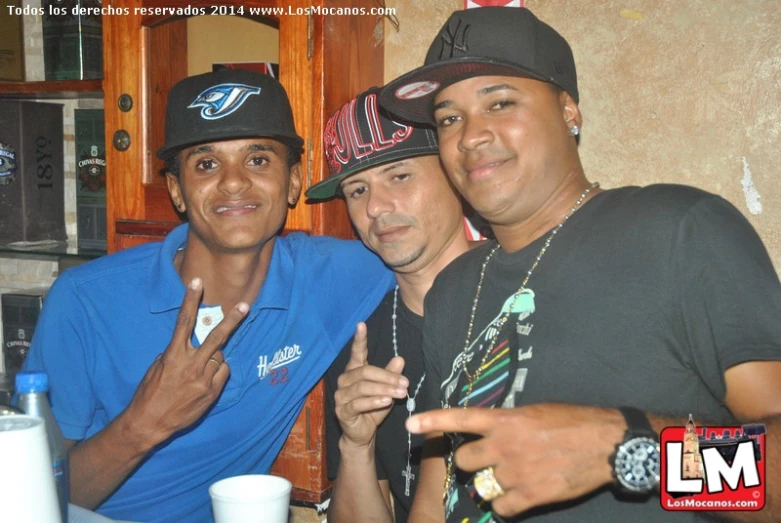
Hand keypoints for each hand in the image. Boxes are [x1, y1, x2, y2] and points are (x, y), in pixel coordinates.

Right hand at [125, 277, 248, 446]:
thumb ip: (176, 353)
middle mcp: (191, 365)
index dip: (191, 300)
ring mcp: (203, 380)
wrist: (150, 422)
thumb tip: (190, 345)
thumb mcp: (158, 367)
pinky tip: (205, 380)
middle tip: (245, 306)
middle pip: (216, 337)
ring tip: (199, 369)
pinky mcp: (211, 393)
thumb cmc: (150, 392)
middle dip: (232, 320)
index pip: (184, 322)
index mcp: (174, 355)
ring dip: (214, 358)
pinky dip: (217, 372)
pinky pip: (222, 373)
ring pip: (220, 358)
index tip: (197, 282)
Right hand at [333, 322, 408, 448]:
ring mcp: (341, 396)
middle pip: (365, 372)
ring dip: (384, 390)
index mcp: (354, 371)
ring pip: (363, 388)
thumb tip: (400, 359)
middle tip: (405, 383)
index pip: (356, 352)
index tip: (361, 324)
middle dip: (387, 377)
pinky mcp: (342, 411)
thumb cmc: (373, 408)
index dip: (359, 339)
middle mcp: (344, 380)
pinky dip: (374, 401)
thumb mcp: (386, 390)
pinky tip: (387, 401)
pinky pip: (358, 403)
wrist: (362, 433)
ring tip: (401, 393)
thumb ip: (391, 375)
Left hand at [406, 403, 625, 516]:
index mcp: (506, 420)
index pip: (461, 418)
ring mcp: (515, 472)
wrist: (605, 444)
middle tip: (489, 460)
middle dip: (471, 461)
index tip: (411, 424)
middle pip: (463, 459)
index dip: (433, 422)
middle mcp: (504, 445)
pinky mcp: (530, 495)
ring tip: (510, 476)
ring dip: (489, 482)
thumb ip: (508, 422)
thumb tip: (491, 431)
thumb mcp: (536, 412)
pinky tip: (519, 495)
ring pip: (480, 484)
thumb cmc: (573, 421)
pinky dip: (505, 504)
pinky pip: (500, 507)